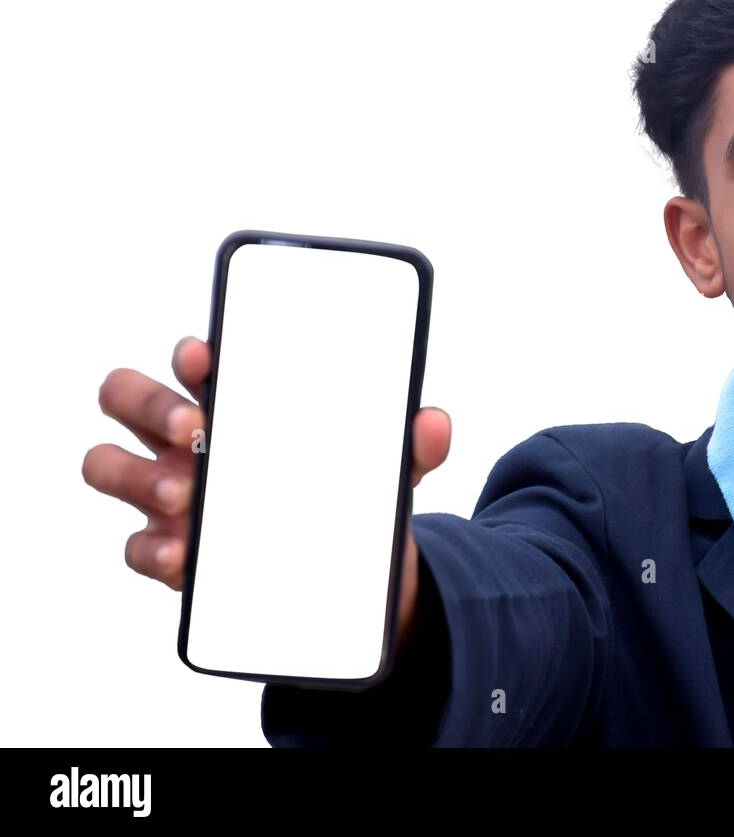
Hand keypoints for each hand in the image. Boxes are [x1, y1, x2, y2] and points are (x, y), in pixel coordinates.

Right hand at [84, 335, 450, 649]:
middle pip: (126, 395)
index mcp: (233, 400)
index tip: (209, 357)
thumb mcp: (386, 468)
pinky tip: (184, 556)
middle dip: (149, 403)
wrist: (349, 572)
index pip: (192, 360)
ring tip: (187, 496)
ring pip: (108, 464)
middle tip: (197, 427)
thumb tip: (434, 422)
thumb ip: (411, 444)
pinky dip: (152, 550)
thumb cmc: (345, 491)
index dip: (191, 352)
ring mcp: (169, 493)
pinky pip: (136, 547)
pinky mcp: (171, 552)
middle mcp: (186, 438)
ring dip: (135, 475)